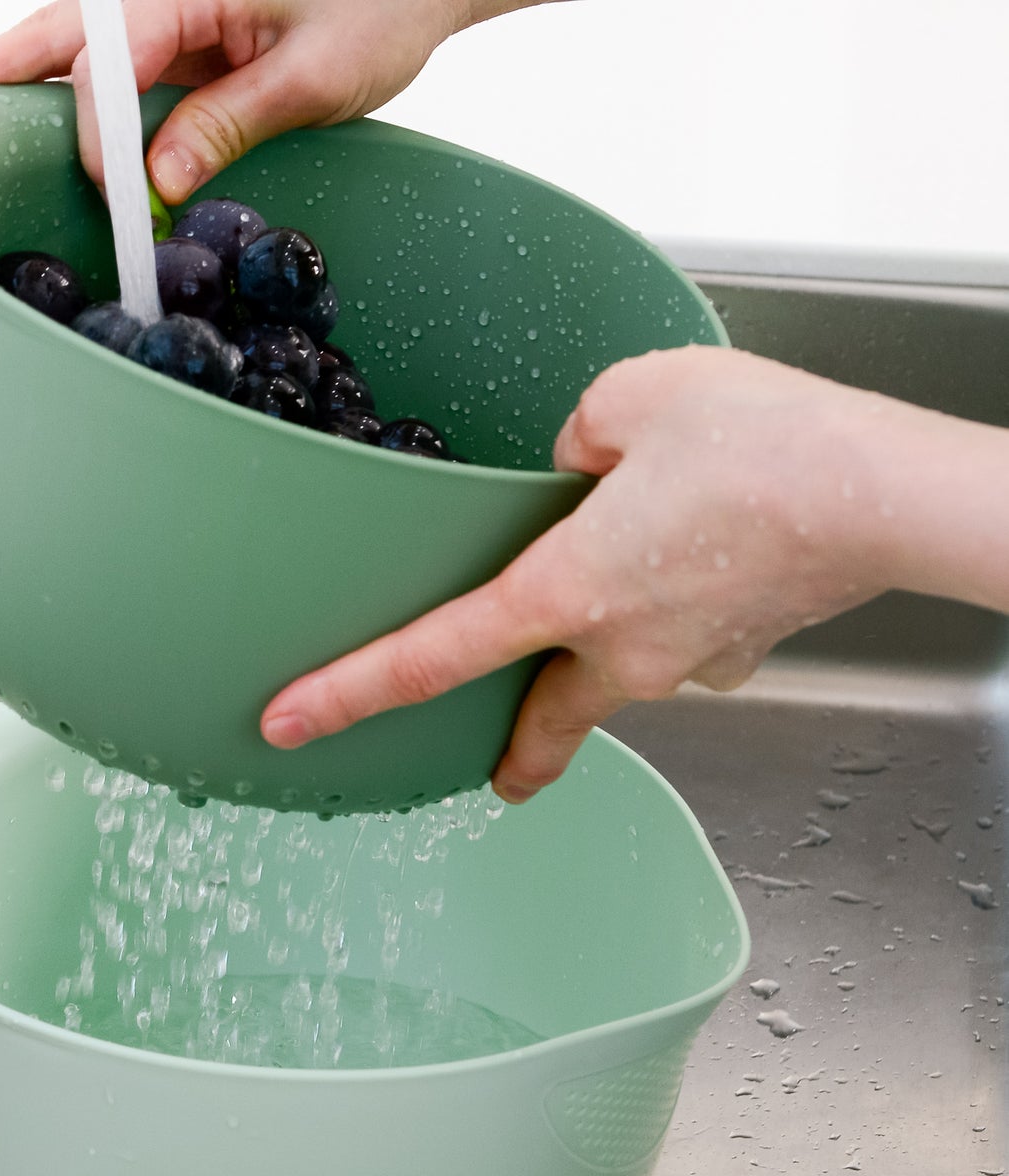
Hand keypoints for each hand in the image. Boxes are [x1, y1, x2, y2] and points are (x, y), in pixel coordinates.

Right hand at [0, 0, 517, 204]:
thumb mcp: (314, 76)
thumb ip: (232, 123)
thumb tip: (160, 180)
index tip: (111, 197)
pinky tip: (45, 117)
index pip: (112, 58)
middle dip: (4, 70)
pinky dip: (77, 92)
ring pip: (78, 42)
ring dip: (27, 77)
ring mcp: (171, 8)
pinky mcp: (183, 32)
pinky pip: (115, 62)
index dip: (98, 133)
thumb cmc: (380, 7)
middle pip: (64, 30)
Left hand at [260, 345, 1008, 802]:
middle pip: (536, 721)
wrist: (891, 489)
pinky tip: (688, 563)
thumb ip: (573, 440)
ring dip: (595, 656)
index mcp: (568, 591)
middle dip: (511, 752)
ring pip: (612, 681)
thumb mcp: (633, 399)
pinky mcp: (733, 653)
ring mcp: (681, 664)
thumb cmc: (772, 443)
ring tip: (616, 594)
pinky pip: (676, 646)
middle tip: (493, 770)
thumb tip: (572, 472)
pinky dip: (664, 616)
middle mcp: (619, 649)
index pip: (430, 658)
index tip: (290, 724)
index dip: (347, 694)